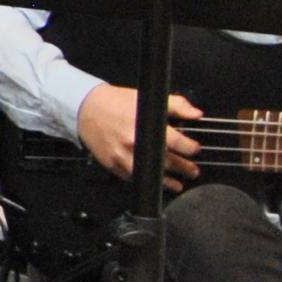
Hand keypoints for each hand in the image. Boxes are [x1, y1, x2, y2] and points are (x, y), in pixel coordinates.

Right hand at [77, 82, 202, 188]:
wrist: (86, 108)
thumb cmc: (116, 103)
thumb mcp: (147, 98)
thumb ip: (176, 105)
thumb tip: (195, 113)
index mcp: (147, 126)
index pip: (179, 143)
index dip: (191, 148)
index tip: (195, 150)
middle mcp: (136, 143)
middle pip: (168, 162)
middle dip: (185, 168)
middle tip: (192, 170)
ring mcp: (123, 156)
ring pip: (151, 175)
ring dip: (167, 181)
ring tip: (178, 183)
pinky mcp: (113, 164)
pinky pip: (133, 178)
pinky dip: (145, 182)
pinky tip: (154, 182)